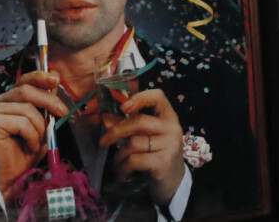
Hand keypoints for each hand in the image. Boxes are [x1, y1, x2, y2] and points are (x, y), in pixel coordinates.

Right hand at [0, 71, 68, 199]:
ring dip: (39, 127)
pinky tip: (28, 147)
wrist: (15, 175)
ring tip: (38, 140)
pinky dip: (32, 136)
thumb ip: (46, 101)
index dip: (41, 77)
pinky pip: (22, 123)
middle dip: (49, 101)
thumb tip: (55, 79)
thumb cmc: (28, 148)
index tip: (56, 80)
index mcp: (10, 97)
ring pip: (27, 108)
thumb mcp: (42, 120)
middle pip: (27, 91)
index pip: (25, 79)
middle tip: (62, 112)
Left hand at [99, 89, 184, 206]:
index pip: (158, 96)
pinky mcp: (163, 162)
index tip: (123, 108)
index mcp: (169, 116)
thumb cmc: (158, 153)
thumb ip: (128, 125)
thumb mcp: (146, 137)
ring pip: (134, 143)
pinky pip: (134, 160)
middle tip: (104, 141)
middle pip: (139, 121)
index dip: (140, 98)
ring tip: (118, 163)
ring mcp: (169, 145)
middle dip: (117, 131)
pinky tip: (122, 173)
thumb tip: (106, 117)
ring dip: (119, 155)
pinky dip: (123, 168)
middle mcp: (172, 127)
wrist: (174, 181)